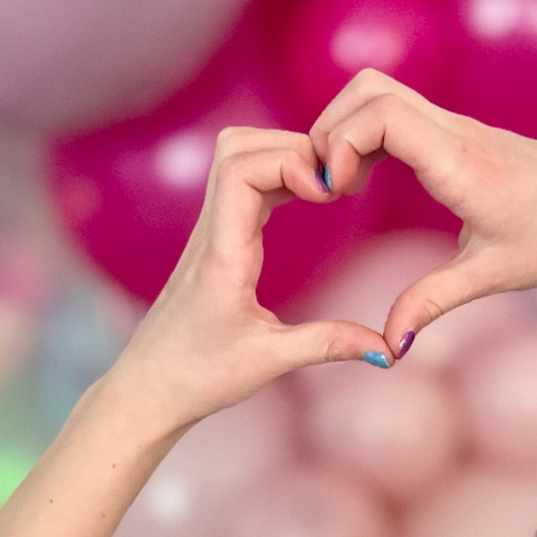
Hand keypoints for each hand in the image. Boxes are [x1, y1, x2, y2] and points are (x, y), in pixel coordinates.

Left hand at [102, 126, 389, 436]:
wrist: (148, 389)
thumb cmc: (197, 376)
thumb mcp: (270, 361)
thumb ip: (329, 345)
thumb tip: (388, 348)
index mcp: (221, 255)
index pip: (240, 171)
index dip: (288, 162)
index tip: (326, 192)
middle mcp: (209, 233)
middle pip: (236, 147)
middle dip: (291, 147)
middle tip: (332, 181)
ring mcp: (207, 233)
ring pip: (233, 157)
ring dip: (280, 155)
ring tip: (321, 185)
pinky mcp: (213, 240)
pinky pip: (238, 183)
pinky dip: (274, 175)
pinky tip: (303, 198)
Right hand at [311, 71, 536, 353]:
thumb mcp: (492, 275)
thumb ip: (431, 303)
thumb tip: (389, 347)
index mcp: (462, 164)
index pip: (383, 115)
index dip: (341, 142)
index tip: (333, 191)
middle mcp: (456, 132)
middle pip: (369, 89)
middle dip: (330, 129)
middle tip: (324, 185)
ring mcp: (458, 124)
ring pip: (380, 91)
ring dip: (347, 127)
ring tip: (341, 183)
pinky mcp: (459, 130)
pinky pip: (398, 109)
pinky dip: (367, 132)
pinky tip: (367, 178)